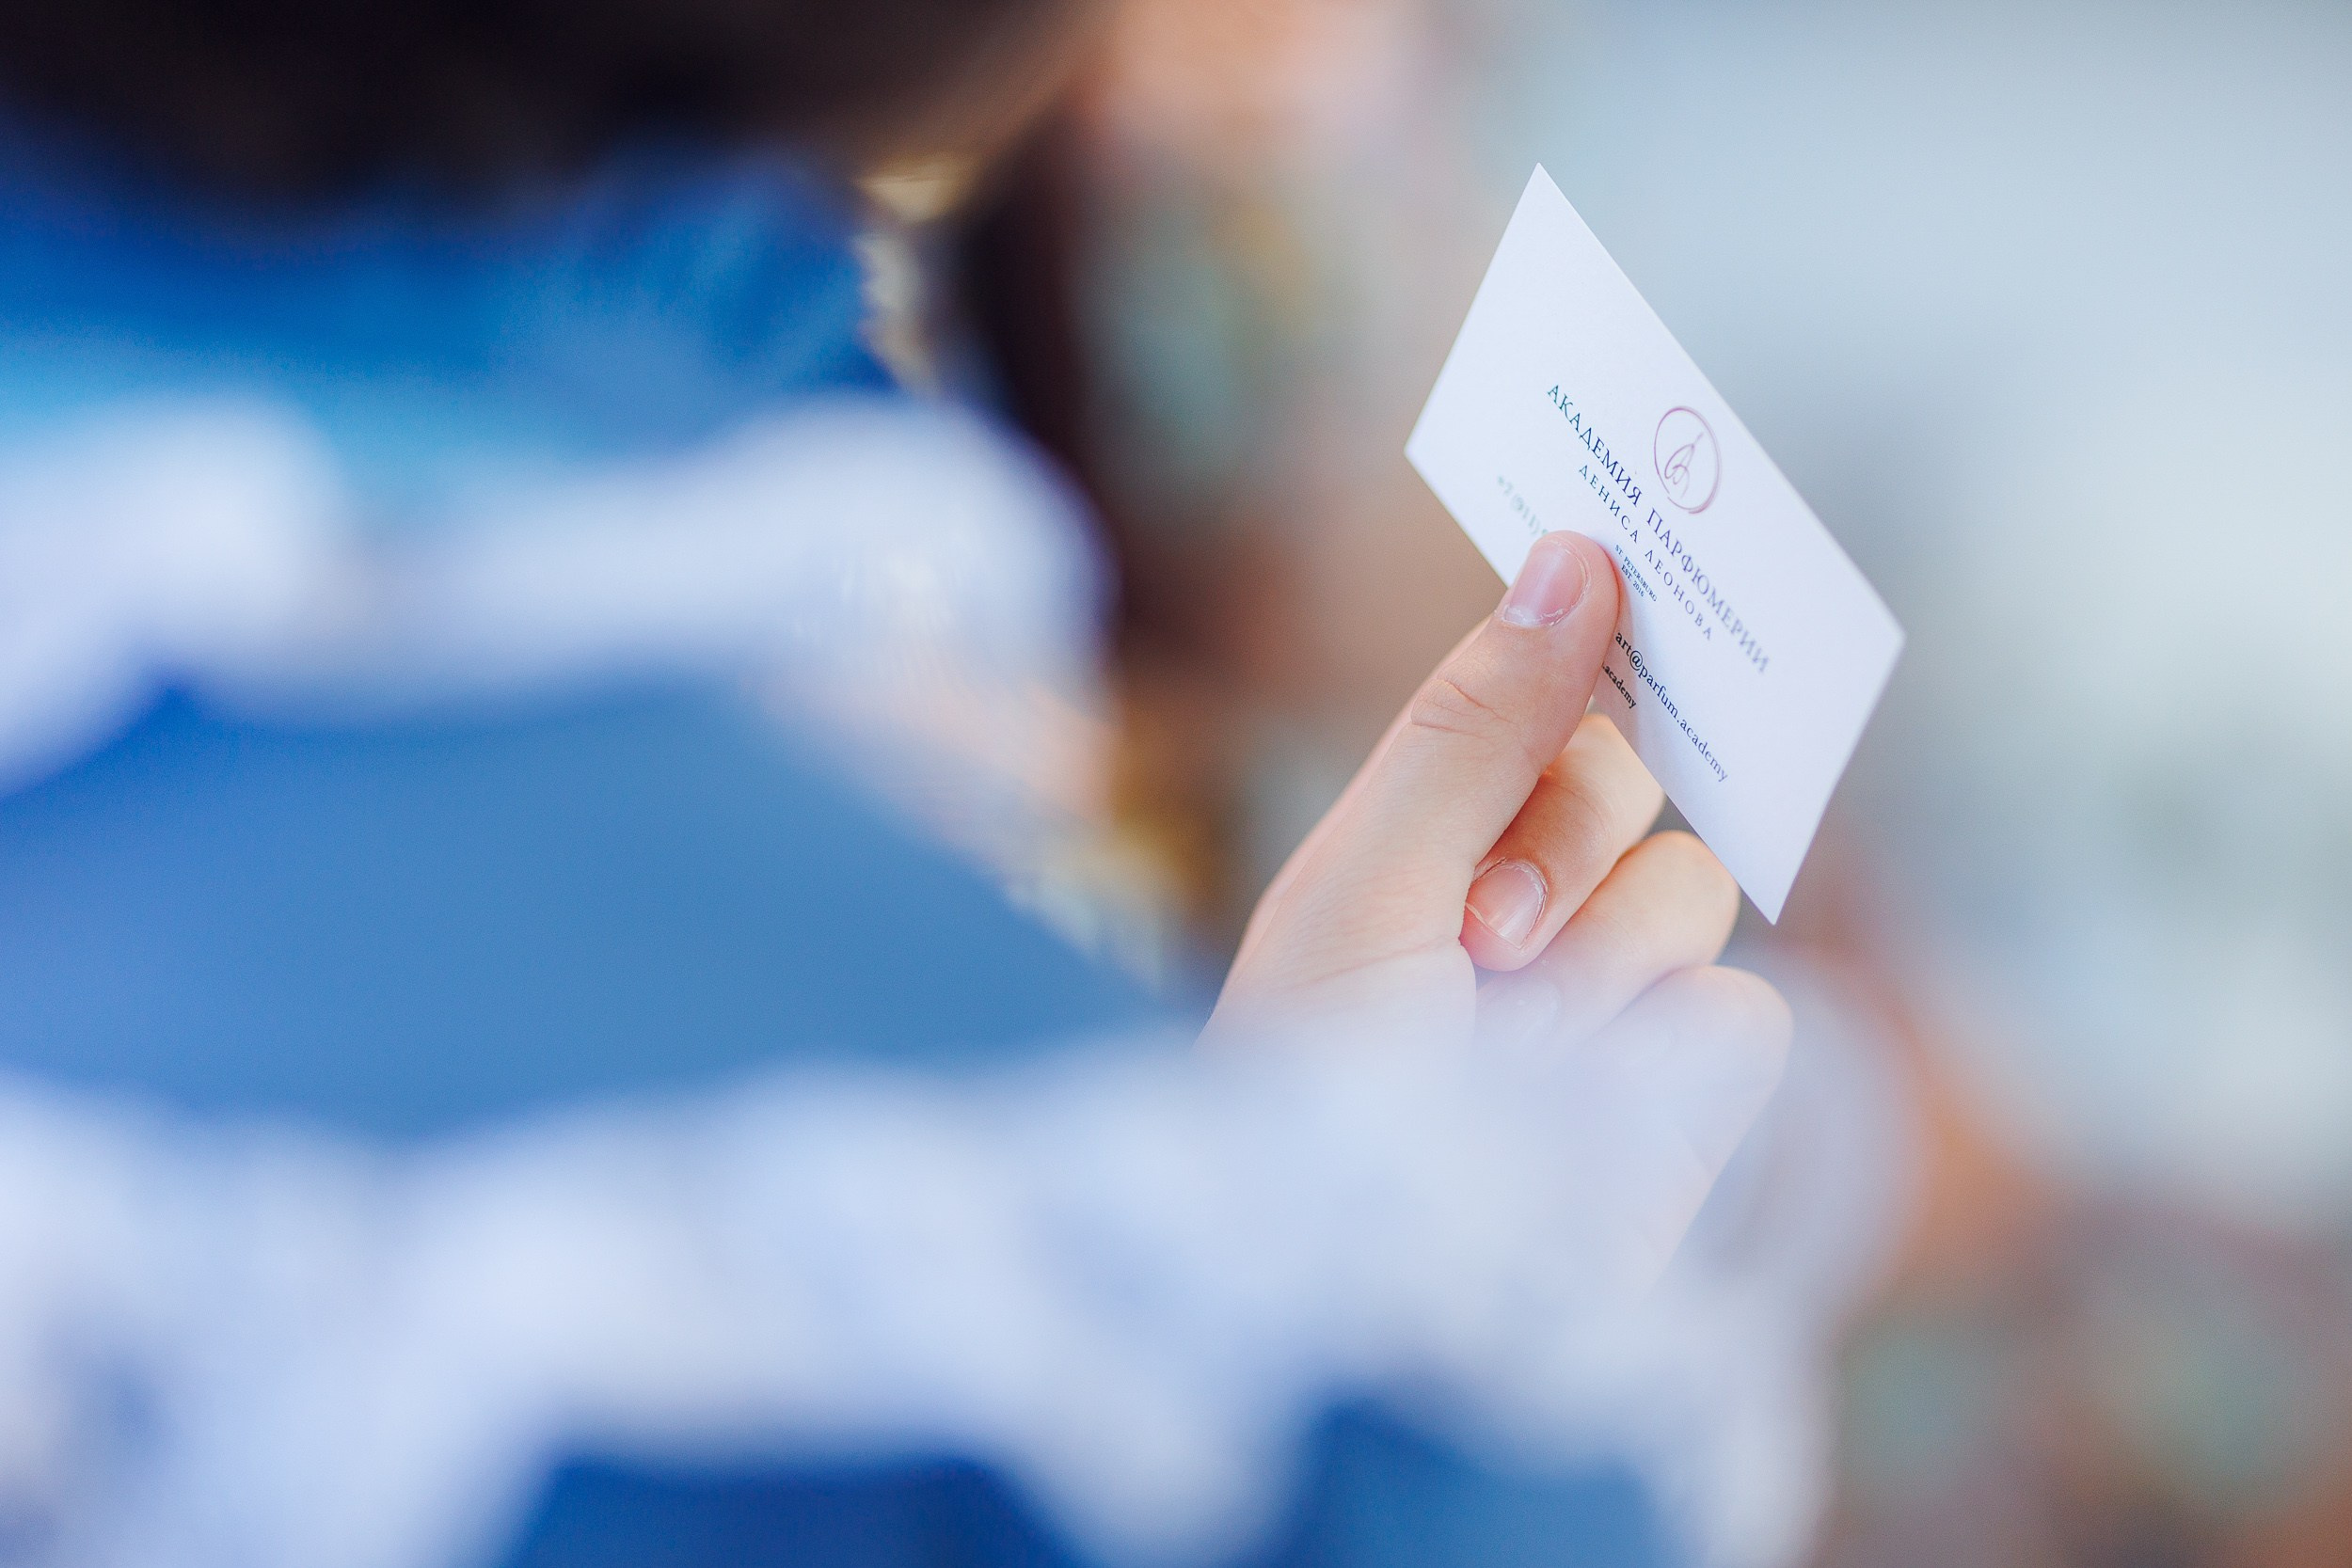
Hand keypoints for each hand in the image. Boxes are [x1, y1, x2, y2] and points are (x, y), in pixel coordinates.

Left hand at [1207, 530, 1788, 1181]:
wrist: (1357, 1296)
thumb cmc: (1315, 1081)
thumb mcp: (1369, 882)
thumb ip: (1472, 728)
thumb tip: (1574, 556)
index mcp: (1426, 830)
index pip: (1535, 692)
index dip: (1585, 628)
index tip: (1630, 553)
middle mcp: (1524, 894)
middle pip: (1628, 773)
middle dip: (1559, 848)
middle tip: (1479, 941)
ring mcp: (1610, 990)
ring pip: (1691, 888)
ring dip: (1596, 973)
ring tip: (1503, 1054)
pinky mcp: (1681, 1091)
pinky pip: (1741, 1010)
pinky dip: (1662, 1063)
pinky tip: (1579, 1117)